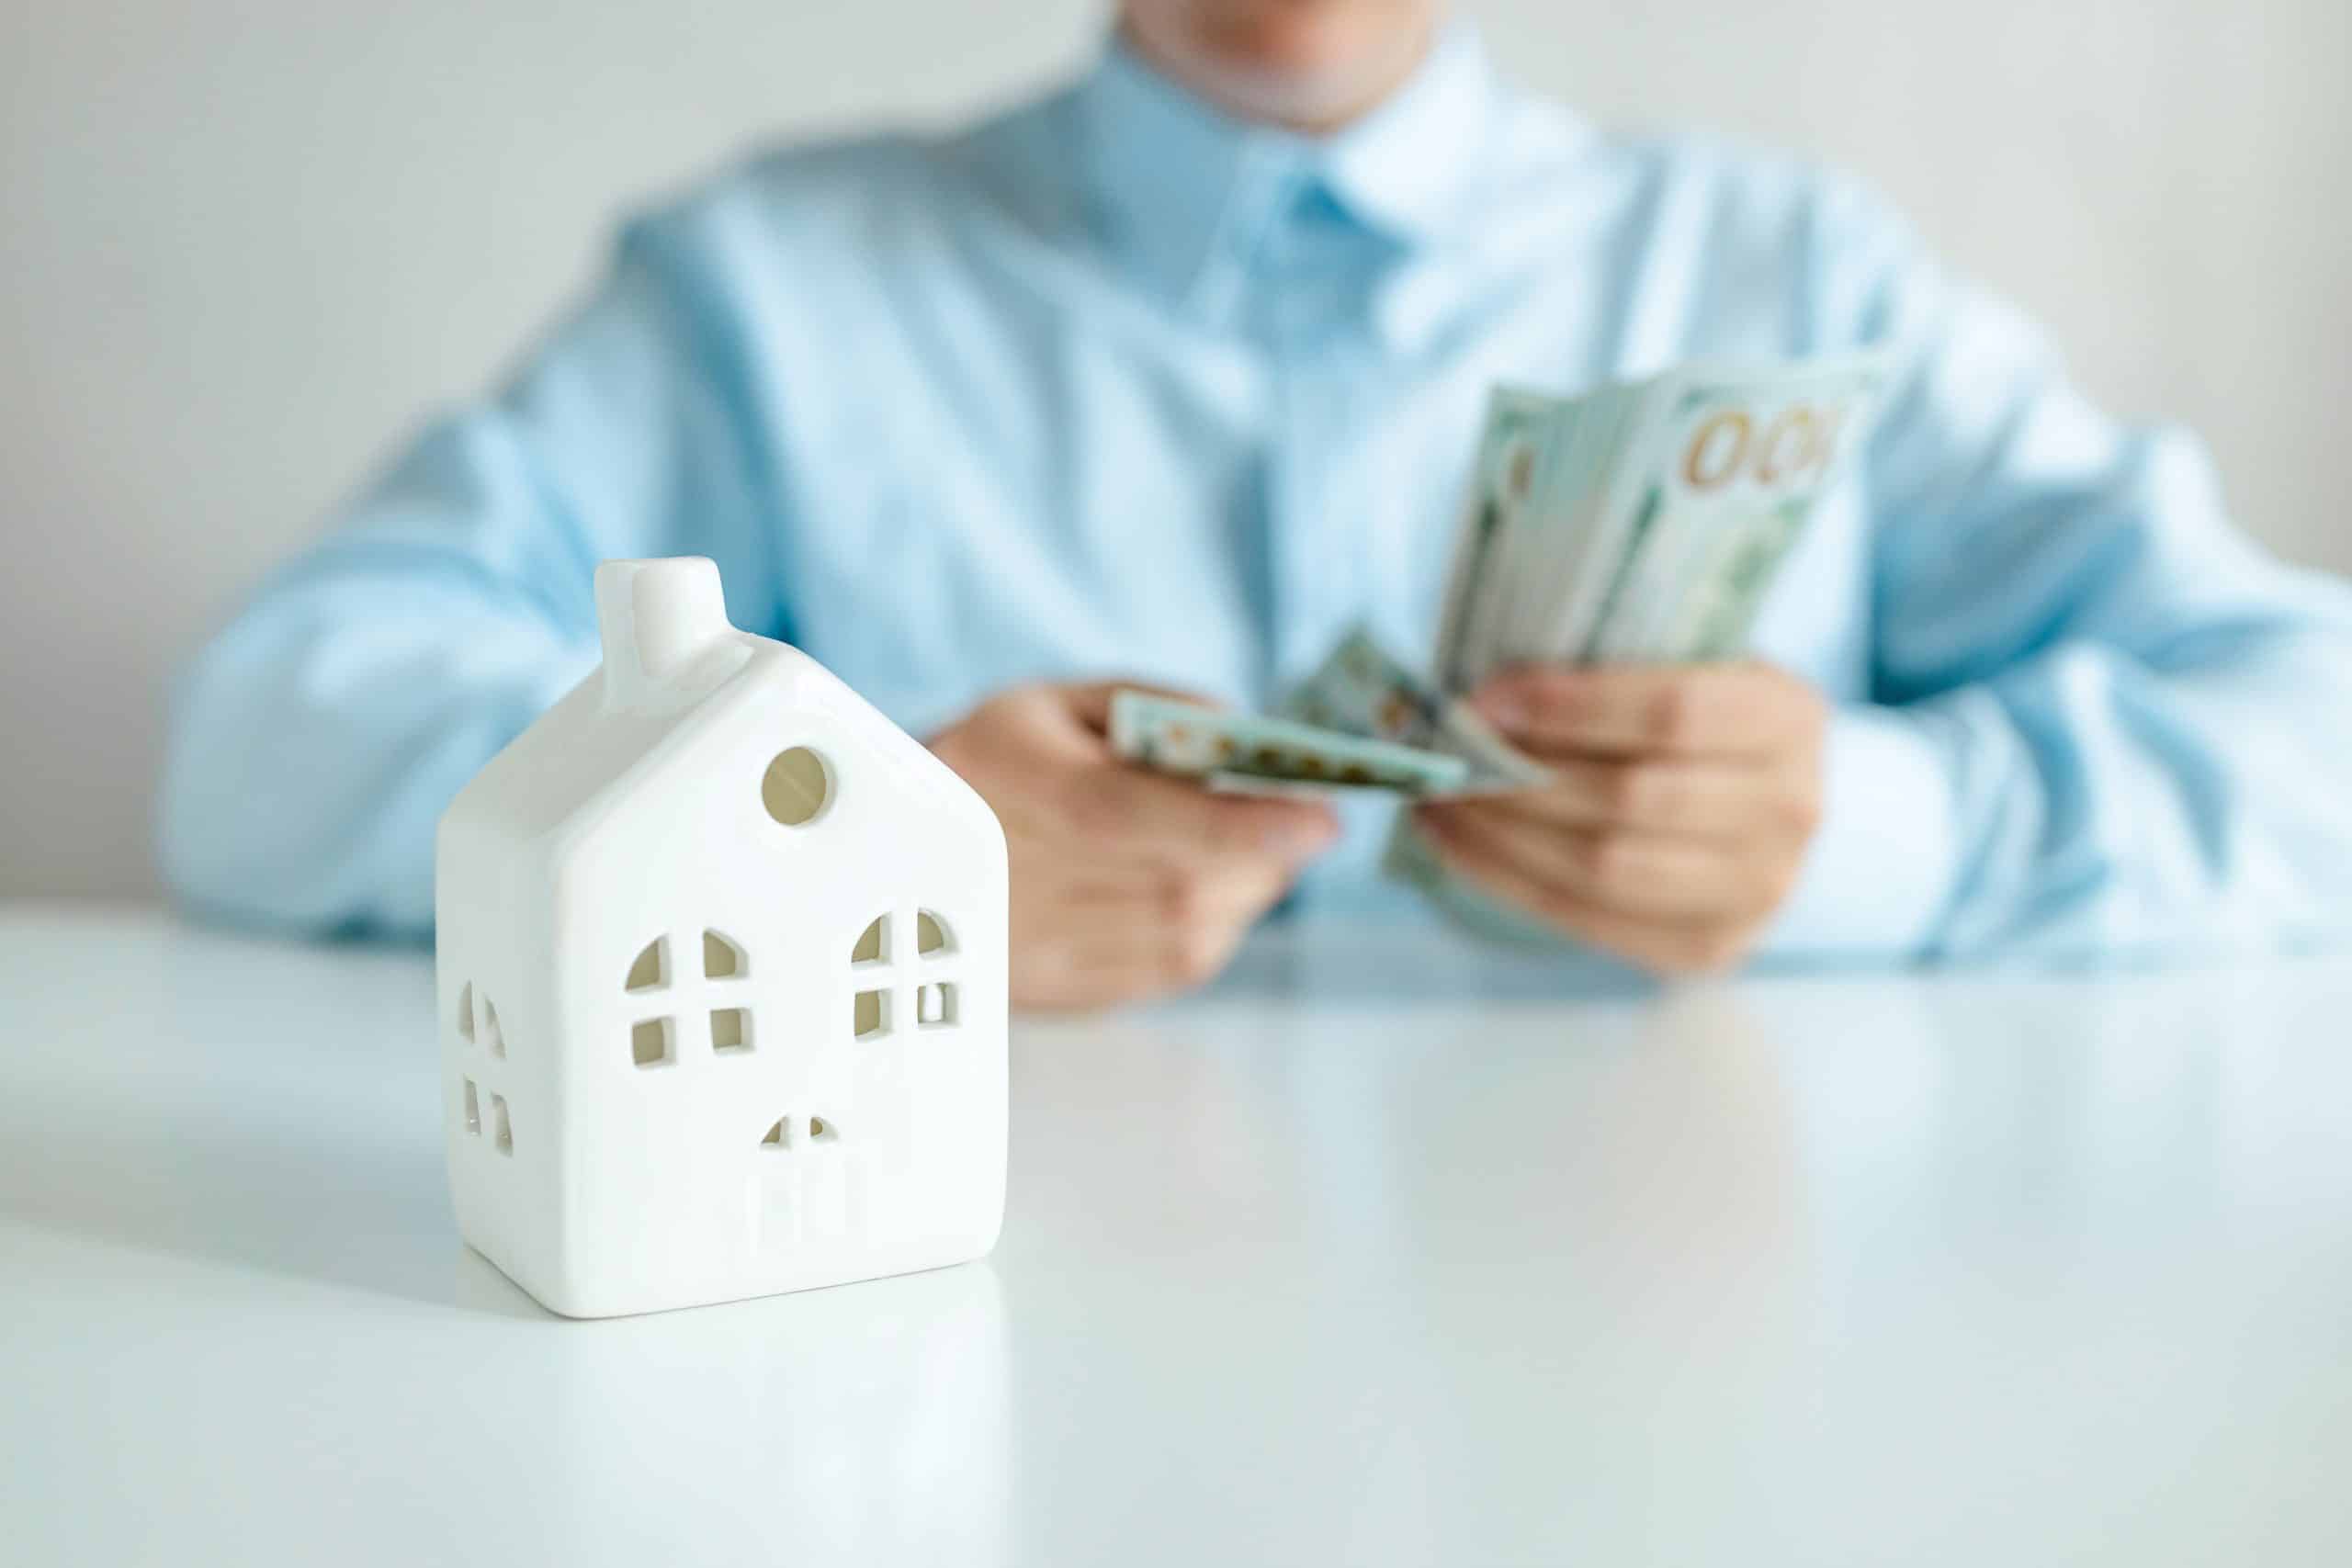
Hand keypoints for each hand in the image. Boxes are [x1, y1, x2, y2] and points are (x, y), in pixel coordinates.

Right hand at [929, 682, 1339, 1009]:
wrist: (891, 855)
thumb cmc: (989, 761)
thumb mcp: (1046, 701)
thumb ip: (1145, 702)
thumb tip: (1240, 735)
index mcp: (1013, 790)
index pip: (1133, 816)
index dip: (1235, 823)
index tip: (1322, 818)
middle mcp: (1016, 879)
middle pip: (1177, 887)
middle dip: (1261, 858)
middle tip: (1299, 823)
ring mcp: (1032, 952)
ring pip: (1184, 940)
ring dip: (1242, 895)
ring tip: (1248, 852)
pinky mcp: (1054, 996)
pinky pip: (1165, 974)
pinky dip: (1210, 932)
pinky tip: (1201, 893)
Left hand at [1415, 662, 1825, 975]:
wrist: (1764, 810)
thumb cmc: (1703, 723)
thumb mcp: (1690, 668)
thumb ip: (1611, 666)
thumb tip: (1483, 692)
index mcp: (1788, 720)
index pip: (1674, 713)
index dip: (1571, 707)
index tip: (1486, 698)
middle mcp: (1789, 811)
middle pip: (1631, 796)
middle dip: (1521, 774)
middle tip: (1447, 750)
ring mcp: (1756, 891)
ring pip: (1604, 866)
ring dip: (1502, 832)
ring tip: (1441, 797)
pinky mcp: (1707, 948)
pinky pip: (1587, 918)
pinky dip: (1506, 879)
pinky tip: (1456, 844)